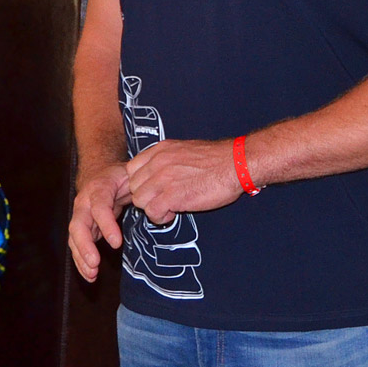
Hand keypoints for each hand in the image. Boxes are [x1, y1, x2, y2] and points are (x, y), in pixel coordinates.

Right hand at [68, 163, 129, 281]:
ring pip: (74, 238)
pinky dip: (82, 261)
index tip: (116, 243)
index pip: (99, 207)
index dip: (106, 225)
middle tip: (95, 263)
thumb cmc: (118, 177)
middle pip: (78, 225)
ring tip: (92, 274)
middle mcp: (84, 203)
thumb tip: (151, 199)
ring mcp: (79, 216)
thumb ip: (138, 185)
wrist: (99, 174)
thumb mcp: (129, 175)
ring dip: (81, 258)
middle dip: (85, 246)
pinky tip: (90, 275)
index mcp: (98, 189)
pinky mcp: (80, 228)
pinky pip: (77, 246)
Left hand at [123, 139, 242, 224]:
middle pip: (133, 187)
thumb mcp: (185, 150)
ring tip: (170, 206)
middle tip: (164, 200)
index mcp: (160, 149)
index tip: (154, 189)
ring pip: (139, 200)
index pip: (131, 169)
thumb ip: (167, 160)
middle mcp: (158, 162)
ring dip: (152, 207)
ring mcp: (163, 178)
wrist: (236, 164)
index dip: (141, 183)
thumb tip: (157, 173)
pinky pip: (152, 212)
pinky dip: (161, 217)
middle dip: (146, 196)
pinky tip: (174, 212)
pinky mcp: (172, 195)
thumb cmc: (217, 160)